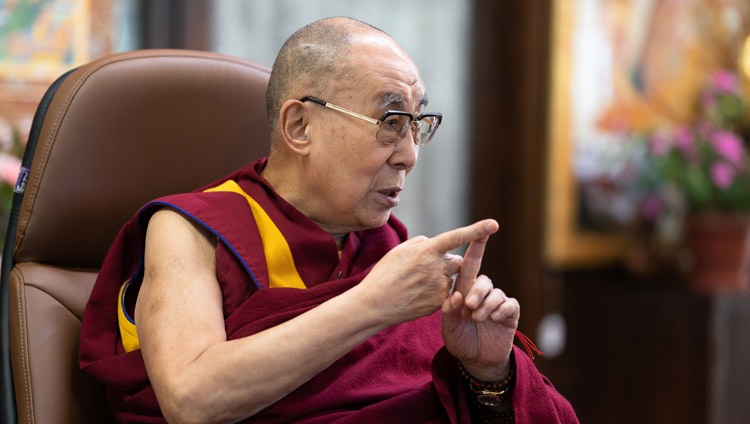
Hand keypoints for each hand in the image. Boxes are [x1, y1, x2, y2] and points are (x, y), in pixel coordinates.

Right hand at [356, 219, 499, 326]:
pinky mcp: (440, 303)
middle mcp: (437, 269)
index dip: (477, 230)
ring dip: (440, 278)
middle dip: (448, 263)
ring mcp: (440, 287)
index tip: (494, 224)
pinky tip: (418, 295)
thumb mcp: (399, 251)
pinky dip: (436, 292)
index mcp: (427, 251)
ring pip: (451, 278)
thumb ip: (422, 243)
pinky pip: (446, 293)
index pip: (457, 238)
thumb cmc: (385, 274)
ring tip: (416, 284)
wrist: (375, 305)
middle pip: (458, 261)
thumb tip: (436, 243)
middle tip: (426, 268)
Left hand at [441, 220, 518, 380]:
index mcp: (465, 291)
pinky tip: (495, 319)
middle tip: (469, 307)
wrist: (476, 361)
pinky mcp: (510, 314)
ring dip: (486, 305)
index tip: (482, 229)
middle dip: (477, 291)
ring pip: (496, 292)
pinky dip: (501, 310)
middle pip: (483, 279)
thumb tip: (456, 296)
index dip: (476, 246)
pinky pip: (509, 304)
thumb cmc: (459, 339)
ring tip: (477, 318)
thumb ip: (449, 311)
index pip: (470, 264)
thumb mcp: (448, 327)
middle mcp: (482, 293)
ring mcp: (497, 303)